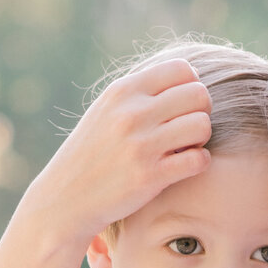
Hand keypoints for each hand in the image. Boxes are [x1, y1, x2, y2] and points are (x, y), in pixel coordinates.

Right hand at [29, 56, 212, 246]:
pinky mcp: (149, 177)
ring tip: (185, 147)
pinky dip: (199, 162)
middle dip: (201, 111)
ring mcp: (141, 145)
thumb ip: (141, 92)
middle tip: (187, 128)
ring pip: (202, 125)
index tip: (181, 106)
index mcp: (123, 91)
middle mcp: (131, 114)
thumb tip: (187, 76)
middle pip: (198, 95)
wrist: (65, 198)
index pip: (182, 69)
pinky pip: (199, 159)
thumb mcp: (107, 110)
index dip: (191, 86)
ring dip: (201, 138)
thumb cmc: (93, 152)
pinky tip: (185, 165)